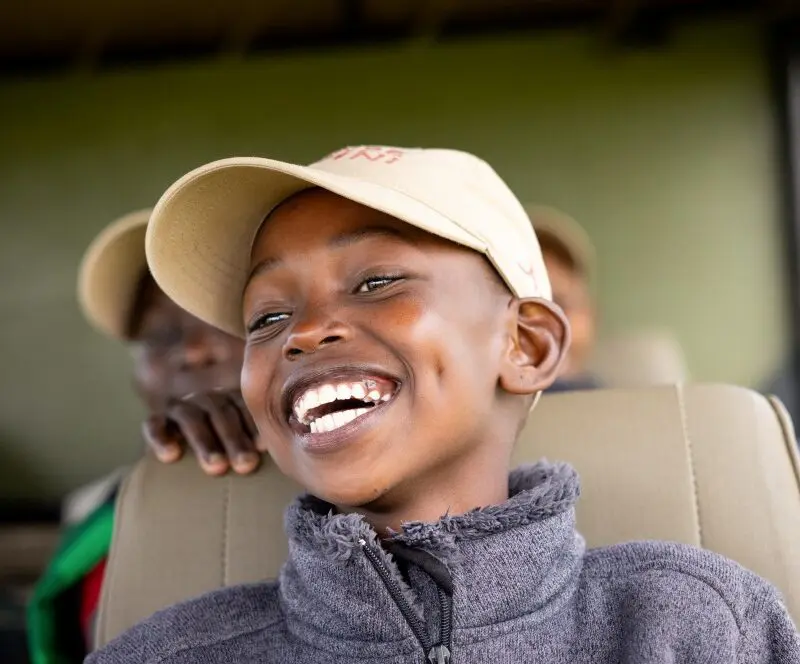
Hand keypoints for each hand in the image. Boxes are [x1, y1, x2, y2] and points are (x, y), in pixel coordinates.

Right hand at [143, 390, 260, 475]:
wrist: (181, 450)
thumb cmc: (225, 450)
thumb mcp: (240, 444)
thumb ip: (255, 444)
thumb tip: (277, 454)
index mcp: (232, 399)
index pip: (244, 407)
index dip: (253, 426)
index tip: (263, 448)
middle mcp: (207, 398)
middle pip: (221, 413)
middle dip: (234, 439)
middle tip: (246, 465)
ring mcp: (181, 408)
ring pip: (191, 419)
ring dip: (205, 442)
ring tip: (217, 467)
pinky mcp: (156, 421)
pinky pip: (154, 425)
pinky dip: (161, 438)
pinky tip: (170, 455)